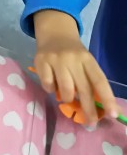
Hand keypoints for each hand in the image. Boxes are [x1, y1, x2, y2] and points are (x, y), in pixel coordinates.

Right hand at [33, 9, 117, 124]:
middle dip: (89, 109)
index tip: (113, 114)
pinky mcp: (41, 61)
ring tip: (67, 96)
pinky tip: (53, 83)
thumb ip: (92, 82)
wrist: (54, 32)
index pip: (99, 81)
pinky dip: (51, 90)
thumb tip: (105, 110)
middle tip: (91, 122)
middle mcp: (72, 58)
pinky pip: (48, 86)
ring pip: (65, 91)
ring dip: (67, 99)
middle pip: (83, 89)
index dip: (107, 98)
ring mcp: (56, 59)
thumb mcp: (86, 62)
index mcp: (87, 59)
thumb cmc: (74, 54)